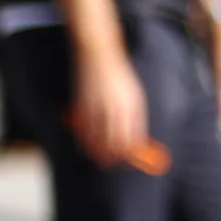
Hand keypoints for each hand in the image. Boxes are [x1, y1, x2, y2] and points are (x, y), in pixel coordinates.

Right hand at [68, 50, 166, 173]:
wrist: (99, 56)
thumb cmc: (120, 77)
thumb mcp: (134, 96)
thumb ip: (136, 119)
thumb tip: (137, 142)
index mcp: (130, 106)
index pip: (131, 138)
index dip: (129, 152)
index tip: (127, 160)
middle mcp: (114, 109)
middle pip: (114, 142)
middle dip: (112, 156)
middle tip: (111, 164)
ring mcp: (97, 107)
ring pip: (96, 139)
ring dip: (97, 152)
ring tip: (98, 160)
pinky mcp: (83, 105)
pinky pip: (83, 130)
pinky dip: (84, 141)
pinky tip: (85, 148)